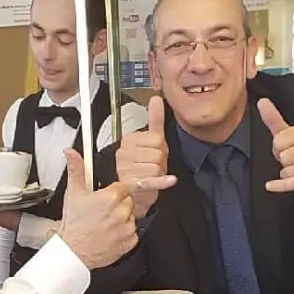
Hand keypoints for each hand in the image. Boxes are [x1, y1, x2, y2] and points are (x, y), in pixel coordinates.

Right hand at [59, 148, 137, 268]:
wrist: (74, 252)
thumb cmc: (74, 226)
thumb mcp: (73, 194)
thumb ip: (76, 170)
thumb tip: (71, 153)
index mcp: (110, 197)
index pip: (123, 187)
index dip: (113, 193)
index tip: (106, 199)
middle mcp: (121, 212)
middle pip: (128, 201)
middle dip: (118, 205)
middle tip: (102, 213)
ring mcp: (127, 227)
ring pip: (131, 217)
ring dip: (121, 219)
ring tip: (104, 225)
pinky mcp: (130, 241)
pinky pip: (133, 233)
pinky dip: (124, 234)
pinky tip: (110, 234)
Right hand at [115, 94, 176, 217]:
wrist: (135, 195)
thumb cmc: (142, 169)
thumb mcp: (149, 142)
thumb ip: (154, 120)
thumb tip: (156, 98)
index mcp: (128, 140)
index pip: (156, 139)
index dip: (161, 149)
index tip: (153, 155)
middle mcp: (123, 154)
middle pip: (158, 153)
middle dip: (160, 163)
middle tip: (152, 167)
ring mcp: (125, 169)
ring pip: (157, 167)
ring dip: (159, 175)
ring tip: (150, 177)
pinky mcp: (132, 184)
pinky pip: (153, 179)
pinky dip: (163, 181)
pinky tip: (170, 180)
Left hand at [259, 97, 293, 197]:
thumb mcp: (288, 134)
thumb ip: (274, 119)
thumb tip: (261, 101)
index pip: (279, 140)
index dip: (277, 148)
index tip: (286, 148)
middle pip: (283, 156)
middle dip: (283, 161)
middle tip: (291, 160)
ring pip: (288, 170)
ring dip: (286, 173)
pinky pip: (292, 182)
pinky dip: (279, 185)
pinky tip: (271, 185)